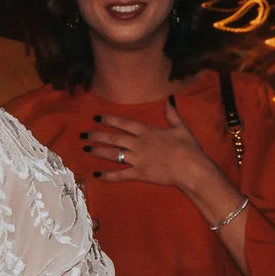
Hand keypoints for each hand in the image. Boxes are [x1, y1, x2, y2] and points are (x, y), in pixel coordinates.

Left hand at [81, 103, 223, 196]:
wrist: (191, 168)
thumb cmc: (188, 148)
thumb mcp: (180, 128)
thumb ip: (172, 114)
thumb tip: (169, 99)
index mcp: (147, 131)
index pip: (123, 123)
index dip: (109, 120)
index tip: (96, 118)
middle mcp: (138, 144)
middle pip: (113, 138)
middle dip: (97, 136)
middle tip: (83, 135)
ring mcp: (137, 159)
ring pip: (113, 155)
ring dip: (98, 152)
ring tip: (86, 150)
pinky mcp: (139, 174)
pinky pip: (120, 175)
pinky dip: (108, 175)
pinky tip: (97, 175)